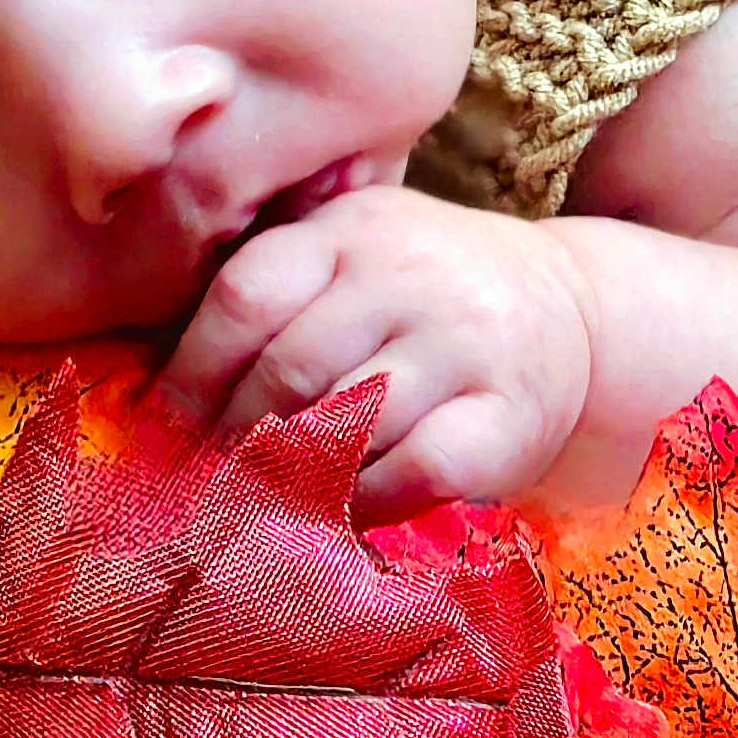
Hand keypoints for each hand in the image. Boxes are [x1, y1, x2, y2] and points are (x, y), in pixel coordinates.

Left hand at [157, 186, 593, 525]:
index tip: (166, 423)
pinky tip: (345, 508)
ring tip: (264, 497)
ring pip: (346, 425)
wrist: (574, 311)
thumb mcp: (359, 254)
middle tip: (212, 473)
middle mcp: (408, 274)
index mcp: (352, 229)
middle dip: (238, 433)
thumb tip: (164, 389)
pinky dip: (363, 501)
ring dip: (294, 473)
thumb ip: (280, 294)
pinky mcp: (506, 413)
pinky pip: (410, 471)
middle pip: (289, 369)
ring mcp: (464, 342)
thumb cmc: (429, 295)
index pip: (247, 295)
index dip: (192, 371)